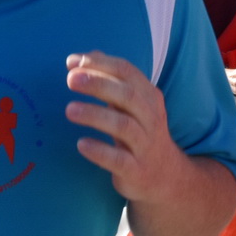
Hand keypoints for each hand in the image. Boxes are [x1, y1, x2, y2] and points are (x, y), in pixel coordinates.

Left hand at [65, 51, 189, 202]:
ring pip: (124, 126)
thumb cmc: (140, 134)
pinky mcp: (136, 170)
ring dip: (95, 115)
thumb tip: (80, 58)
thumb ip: (108, 81)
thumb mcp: (131, 106)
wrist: (166, 177)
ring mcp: (145, 145)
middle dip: (99, 84)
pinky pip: (119, 159)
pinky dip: (100, 151)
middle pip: (128, 96)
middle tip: (70, 80)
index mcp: (149, 97)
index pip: (127, 72)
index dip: (100, 64)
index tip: (73, 62)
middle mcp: (150, 118)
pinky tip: (81, 144)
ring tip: (70, 110)